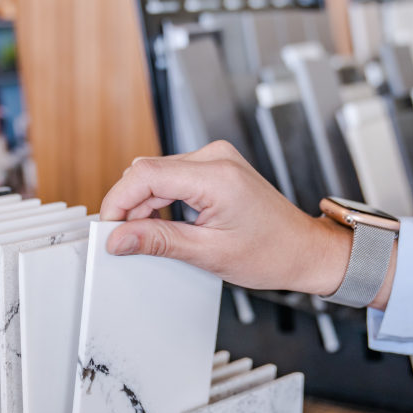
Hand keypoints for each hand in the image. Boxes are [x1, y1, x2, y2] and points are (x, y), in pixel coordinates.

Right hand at [100, 141, 394, 306]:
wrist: (304, 250)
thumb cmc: (271, 253)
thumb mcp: (208, 254)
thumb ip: (159, 242)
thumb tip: (118, 239)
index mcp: (215, 175)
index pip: (145, 174)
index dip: (118, 201)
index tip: (108, 229)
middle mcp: (215, 158)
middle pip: (148, 172)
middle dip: (130, 206)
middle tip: (124, 241)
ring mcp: (217, 158)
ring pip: (158, 174)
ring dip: (145, 205)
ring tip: (150, 237)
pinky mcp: (217, 166)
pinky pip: (174, 176)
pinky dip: (162, 200)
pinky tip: (166, 224)